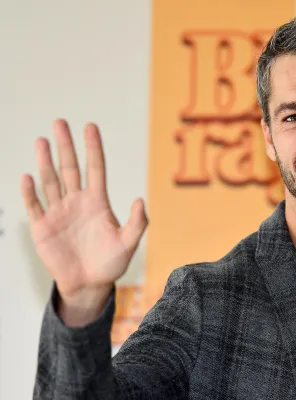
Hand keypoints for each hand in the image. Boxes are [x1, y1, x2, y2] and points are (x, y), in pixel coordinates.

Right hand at [21, 119, 147, 324]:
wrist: (89, 285)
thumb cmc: (111, 264)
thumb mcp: (129, 243)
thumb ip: (137, 223)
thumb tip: (141, 199)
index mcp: (98, 202)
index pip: (95, 168)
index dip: (93, 148)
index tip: (90, 126)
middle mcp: (77, 202)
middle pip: (70, 168)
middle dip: (65, 146)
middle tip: (59, 122)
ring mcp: (59, 213)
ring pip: (50, 181)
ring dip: (45, 162)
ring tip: (42, 140)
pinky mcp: (43, 227)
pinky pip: (35, 206)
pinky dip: (30, 192)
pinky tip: (27, 176)